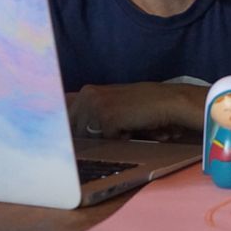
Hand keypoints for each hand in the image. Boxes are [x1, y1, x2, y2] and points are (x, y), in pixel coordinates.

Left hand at [67, 81, 204, 138]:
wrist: (166, 101)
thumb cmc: (141, 105)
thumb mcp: (112, 103)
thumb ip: (90, 112)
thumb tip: (69, 131)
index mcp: (86, 91)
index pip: (64, 116)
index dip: (67, 129)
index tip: (70, 136)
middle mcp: (87, 95)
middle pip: (74, 130)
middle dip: (88, 137)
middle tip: (113, 129)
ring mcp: (96, 105)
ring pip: (89, 137)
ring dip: (106, 137)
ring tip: (123, 126)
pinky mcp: (108, 117)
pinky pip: (107, 139)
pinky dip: (120, 138)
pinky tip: (131, 127)